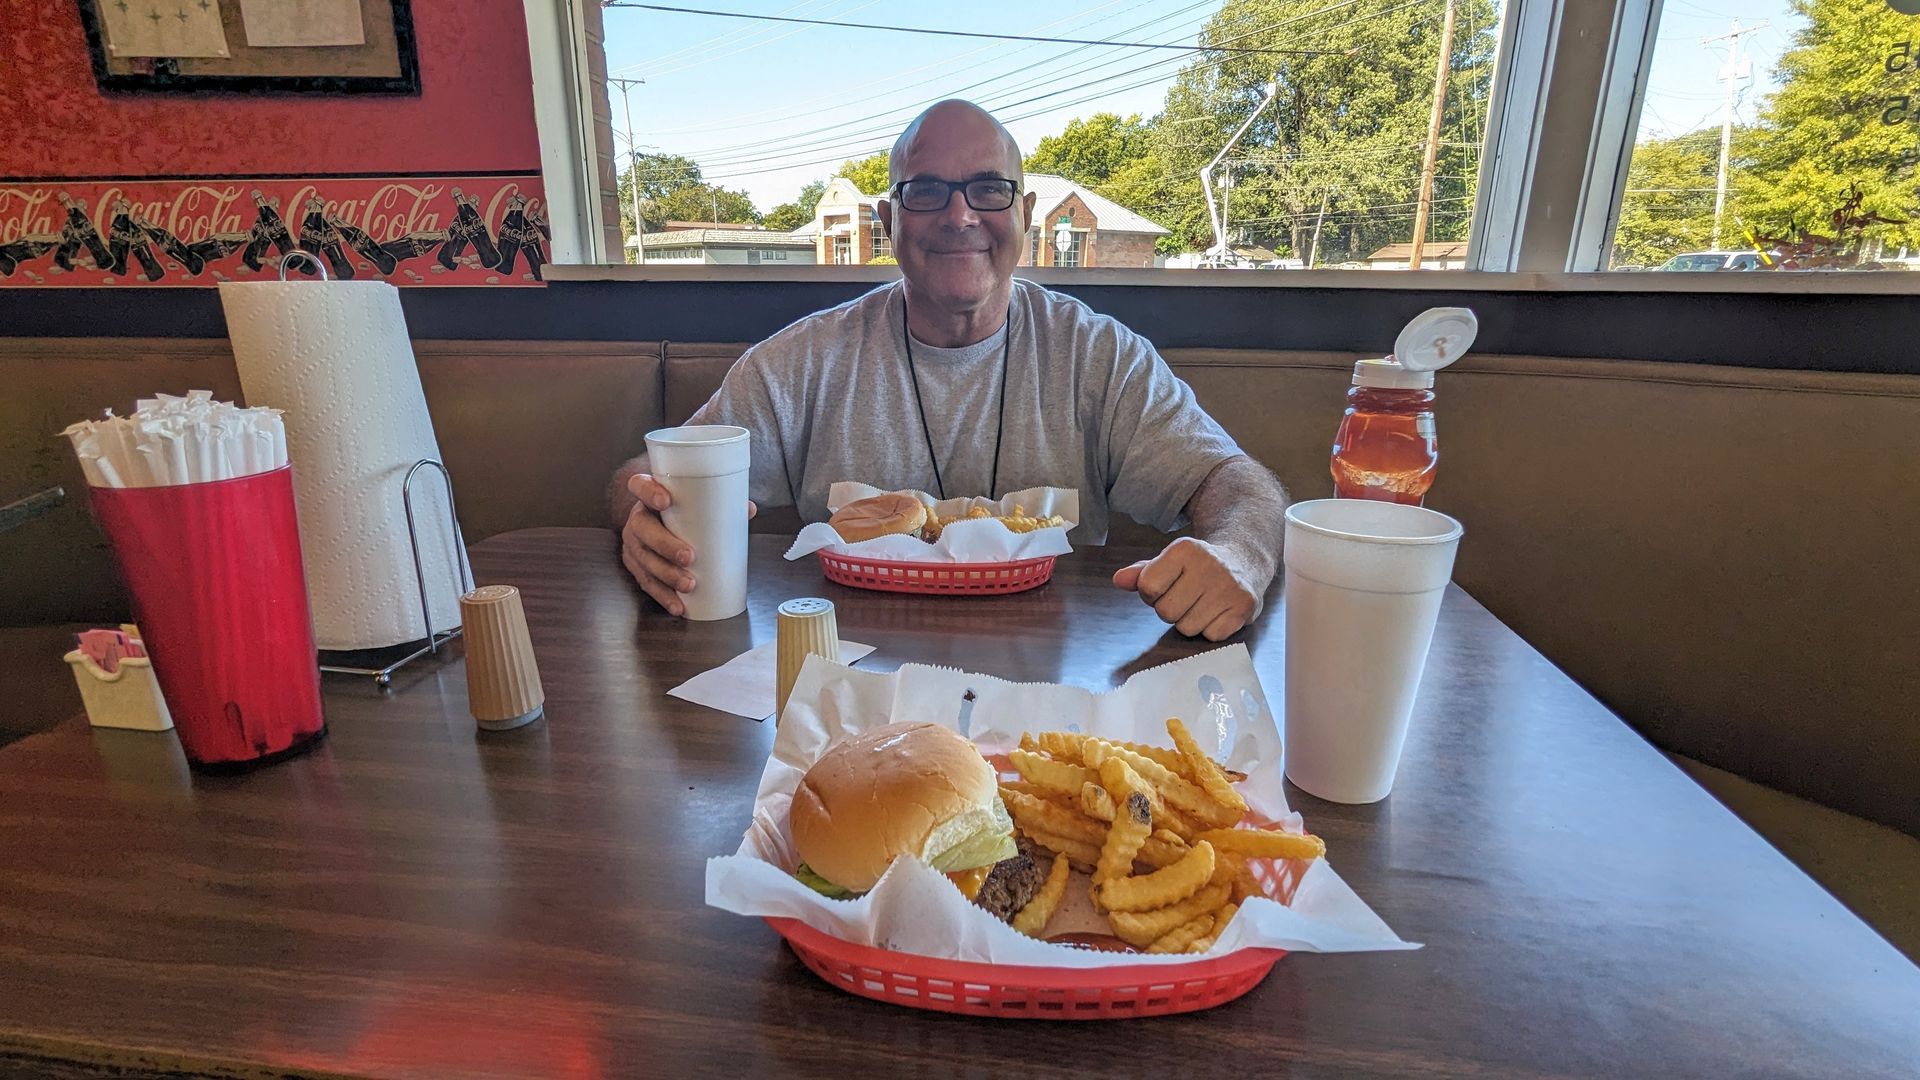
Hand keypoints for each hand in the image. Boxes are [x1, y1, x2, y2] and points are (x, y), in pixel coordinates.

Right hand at [620, 473, 755, 616]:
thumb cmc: (680, 507)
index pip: (639, 485)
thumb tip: (749, 509)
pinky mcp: (635, 564)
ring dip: (665, 575)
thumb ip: (721, 502)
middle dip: (665, 545)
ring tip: (688, 585)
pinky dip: (663, 595)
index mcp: (648, 493)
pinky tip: (677, 605)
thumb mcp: (695, 499)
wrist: (658, 519)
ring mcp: (633, 542)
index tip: (666, 501)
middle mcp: (637, 517)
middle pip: (642, 529)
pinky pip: (646, 581)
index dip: (649, 493)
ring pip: (643, 559)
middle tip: (689, 557)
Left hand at [1112, 537, 1262, 640]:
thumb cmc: (1197, 567)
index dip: (1151, 594)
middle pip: (1166, 612)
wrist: (1244, 562)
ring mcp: (1229, 587)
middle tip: (1185, 598)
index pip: (1147, 587)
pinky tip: (1217, 611)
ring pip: (1187, 628)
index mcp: (1184, 549)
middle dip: (1170, 610)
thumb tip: (1119, 580)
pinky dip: (1210, 629)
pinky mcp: (1244, 607)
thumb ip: (1141, 573)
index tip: (1166, 587)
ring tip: (1201, 604)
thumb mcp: (1169, 562)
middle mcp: (1209, 565)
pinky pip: (1211, 636)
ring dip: (1190, 621)